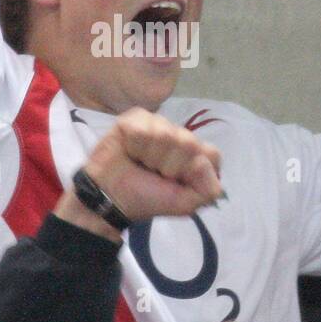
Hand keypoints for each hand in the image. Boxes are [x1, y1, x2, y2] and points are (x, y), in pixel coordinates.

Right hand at [59, 109, 221, 233]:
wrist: (109, 196)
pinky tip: (129, 150)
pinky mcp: (137, 117)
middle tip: (154, 173)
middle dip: (170, 166)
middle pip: (189, 143)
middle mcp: (181, 137)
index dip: (194, 171)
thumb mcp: (184, 204)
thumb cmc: (146, 198)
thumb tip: (204, 163)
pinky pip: (144, 127)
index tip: (177, 182)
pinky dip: (135, 145)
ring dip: (150, 156)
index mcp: (196, 156)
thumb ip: (208, 190)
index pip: (211, 155)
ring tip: (139, 163)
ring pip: (166, 134)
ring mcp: (160, 124)